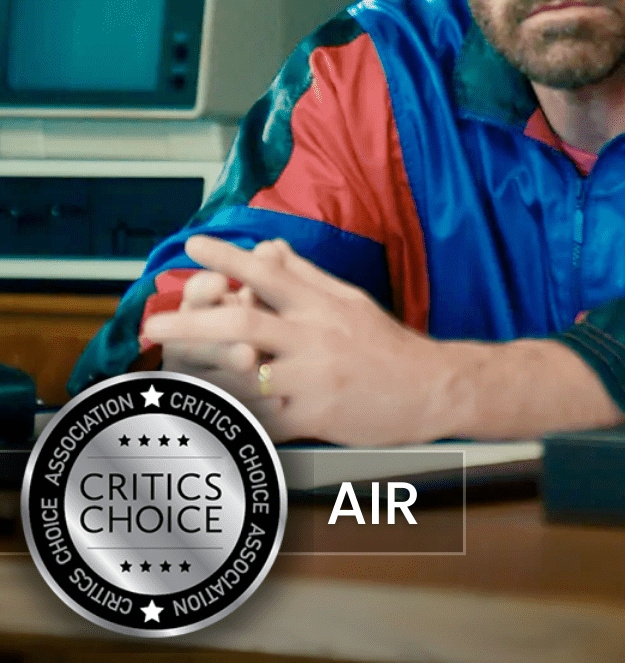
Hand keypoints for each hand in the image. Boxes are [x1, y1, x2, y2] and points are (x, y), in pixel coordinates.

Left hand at [143, 235, 453, 445]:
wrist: (431, 387)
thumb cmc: (387, 345)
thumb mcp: (350, 300)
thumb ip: (306, 276)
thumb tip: (269, 247)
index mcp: (321, 304)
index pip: (268, 272)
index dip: (227, 258)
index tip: (193, 247)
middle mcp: (314, 335)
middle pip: (243, 321)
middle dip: (192, 320)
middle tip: (154, 323)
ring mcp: (313, 376)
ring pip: (244, 374)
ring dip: (199, 373)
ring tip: (167, 373)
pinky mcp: (316, 414)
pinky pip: (263, 417)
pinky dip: (233, 416)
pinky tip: (208, 415)